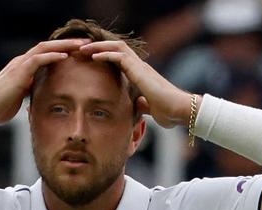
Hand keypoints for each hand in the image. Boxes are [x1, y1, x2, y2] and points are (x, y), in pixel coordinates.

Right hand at [0, 39, 89, 124]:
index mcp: (23, 70)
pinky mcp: (18, 72)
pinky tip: (65, 56)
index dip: (63, 52)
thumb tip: (38, 99)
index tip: (79, 54)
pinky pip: (38, 59)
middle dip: (68, 44)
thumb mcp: (18, 101)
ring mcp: (19, 66)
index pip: (46, 55)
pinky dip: (52, 56)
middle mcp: (22, 63)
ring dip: (64, 46)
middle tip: (87, 44)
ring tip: (81, 45)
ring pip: (45, 48)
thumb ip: (28, 96)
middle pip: (48, 47)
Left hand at [79, 40, 195, 127]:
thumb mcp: (151, 109)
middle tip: (81, 49)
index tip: (88, 59)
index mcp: (141, 75)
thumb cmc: (169, 112)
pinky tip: (93, 56)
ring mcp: (140, 67)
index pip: (119, 59)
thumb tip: (139, 104)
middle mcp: (140, 67)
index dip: (104, 56)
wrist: (180, 111)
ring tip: (83, 48)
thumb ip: (144, 105)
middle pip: (116, 48)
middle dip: (98, 47)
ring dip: (98, 46)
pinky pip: (119, 56)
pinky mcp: (140, 70)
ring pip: (116, 47)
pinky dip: (105, 54)